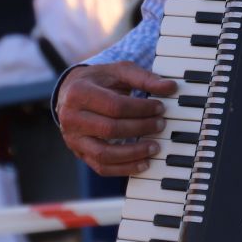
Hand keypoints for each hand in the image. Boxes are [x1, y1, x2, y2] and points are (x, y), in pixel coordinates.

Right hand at [56, 62, 176, 175]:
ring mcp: (74, 139)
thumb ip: (143, 78)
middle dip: (140, 128)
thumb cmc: (98, 81)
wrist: (71, 94)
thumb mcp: (118, 72)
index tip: (160, 108)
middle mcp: (71, 118)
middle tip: (160, 125)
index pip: (114, 106)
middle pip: (110, 129)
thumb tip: (170, 87)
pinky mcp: (80, 154)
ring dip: (133, 153)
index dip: (140, 109)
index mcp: (79, 93)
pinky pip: (102, 168)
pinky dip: (124, 169)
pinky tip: (143, 163)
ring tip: (155, 147)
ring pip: (104, 154)